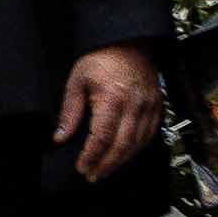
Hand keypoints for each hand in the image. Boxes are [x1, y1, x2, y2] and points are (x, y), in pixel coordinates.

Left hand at [56, 42, 162, 179]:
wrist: (128, 41)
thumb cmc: (102, 57)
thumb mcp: (77, 81)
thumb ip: (69, 112)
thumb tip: (60, 137)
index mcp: (112, 98)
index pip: (101, 137)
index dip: (91, 156)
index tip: (82, 167)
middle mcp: (134, 104)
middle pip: (122, 145)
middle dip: (106, 165)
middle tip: (93, 175)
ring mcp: (149, 105)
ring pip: (138, 143)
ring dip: (122, 161)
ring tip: (106, 170)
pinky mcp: (157, 105)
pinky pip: (151, 133)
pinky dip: (138, 148)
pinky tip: (125, 155)